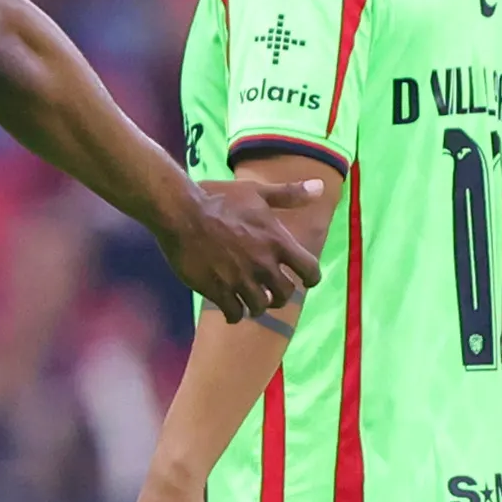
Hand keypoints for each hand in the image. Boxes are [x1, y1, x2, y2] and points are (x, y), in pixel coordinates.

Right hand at [163, 171, 327, 322]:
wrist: (181, 212)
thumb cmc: (219, 199)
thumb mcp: (256, 192)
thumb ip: (289, 195)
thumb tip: (320, 187)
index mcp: (278, 242)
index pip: (310, 271)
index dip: (310, 279)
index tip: (303, 280)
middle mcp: (263, 264)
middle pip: (286, 294)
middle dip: (279, 295)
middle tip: (270, 293)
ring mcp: (240, 279)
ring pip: (260, 307)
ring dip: (257, 306)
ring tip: (249, 302)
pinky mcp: (218, 290)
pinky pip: (234, 313)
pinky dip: (235, 314)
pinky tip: (230, 309)